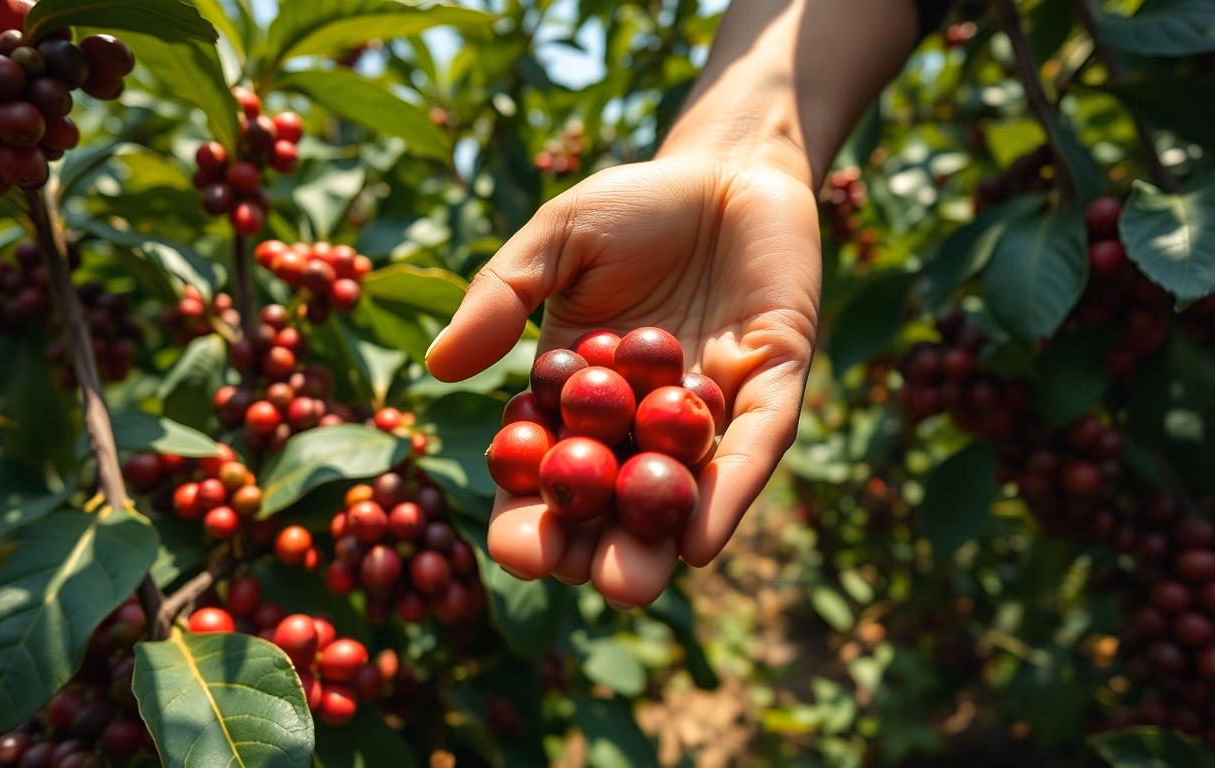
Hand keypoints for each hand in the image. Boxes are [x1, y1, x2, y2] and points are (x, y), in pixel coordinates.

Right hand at [425, 152, 821, 606]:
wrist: (727, 167)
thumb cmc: (634, 206)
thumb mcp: (556, 243)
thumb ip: (501, 297)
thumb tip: (440, 367)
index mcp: (583, 399)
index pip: (548, 472)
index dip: (529, 516)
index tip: (514, 549)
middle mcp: (644, 422)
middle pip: (615, 503)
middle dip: (596, 548)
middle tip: (579, 576)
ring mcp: (710, 410)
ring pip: (683, 492)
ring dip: (657, 542)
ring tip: (631, 582)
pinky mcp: (774, 386)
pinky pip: (755, 446)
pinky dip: (730, 491)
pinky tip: (703, 541)